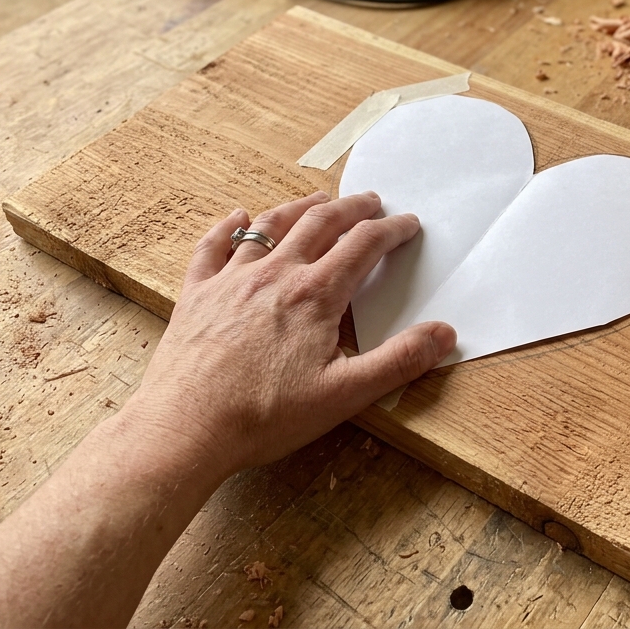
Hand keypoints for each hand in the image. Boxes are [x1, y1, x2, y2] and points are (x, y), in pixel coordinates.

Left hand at [121, 190, 455, 479]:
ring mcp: (231, 281)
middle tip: (371, 201)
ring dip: (299, 207)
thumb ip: (398, 361)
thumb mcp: (344, 395)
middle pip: (320, 223)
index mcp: (315, 295)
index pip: (363, 246)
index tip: (408, 224)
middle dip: (351, 208)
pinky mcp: (197, 295)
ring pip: (270, 226)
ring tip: (318, 200)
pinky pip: (213, 248)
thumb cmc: (264, 416)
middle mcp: (275, 275)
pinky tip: (237, 218)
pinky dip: (228, 228)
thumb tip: (444, 334)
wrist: (185, 428)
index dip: (391, 230)